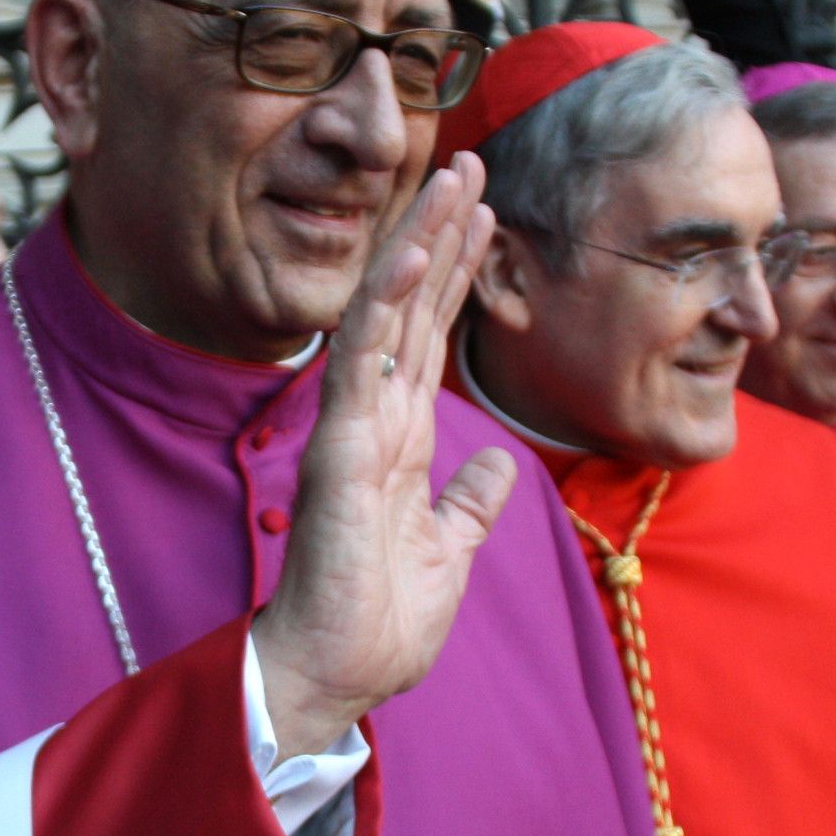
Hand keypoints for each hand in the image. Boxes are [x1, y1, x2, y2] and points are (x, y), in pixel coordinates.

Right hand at [253, 155, 517, 757]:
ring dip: (422, 243)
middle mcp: (376, 418)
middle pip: (415, 306)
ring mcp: (356, 426)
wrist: (339, 673)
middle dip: (445, 232)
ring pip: (390, 313)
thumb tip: (496, 464)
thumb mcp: (450, 551)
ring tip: (453, 177)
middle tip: (471, 161)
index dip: (459, 271)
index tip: (487, 211)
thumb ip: (470, 503)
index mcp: (400, 438)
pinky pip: (365, 360)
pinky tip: (415, 253)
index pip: (432, 335)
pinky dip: (388, 303)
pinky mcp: (342, 447)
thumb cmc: (379, 621)